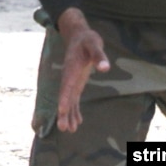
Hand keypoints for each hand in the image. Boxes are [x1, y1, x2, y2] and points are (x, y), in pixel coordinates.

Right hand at [54, 8, 109, 133]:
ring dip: (68, 115)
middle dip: (64, 113)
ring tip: (68, 130)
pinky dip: (74, 110)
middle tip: (63, 128)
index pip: (66, 85)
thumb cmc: (87, 38)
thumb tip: (105, 68)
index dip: (64, 98)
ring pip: (68, 100)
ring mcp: (72, 80)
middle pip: (65, 97)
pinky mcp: (76, 82)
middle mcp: (69, 76)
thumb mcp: (94, 44)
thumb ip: (99, 56)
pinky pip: (74, 99)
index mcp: (72, 68)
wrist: (78, 35)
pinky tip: (77, 121)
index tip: (61, 110)